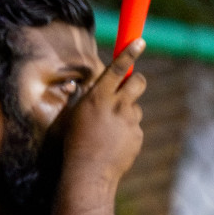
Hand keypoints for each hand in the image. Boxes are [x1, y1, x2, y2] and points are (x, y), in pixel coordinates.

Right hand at [61, 38, 146, 185]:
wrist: (88, 173)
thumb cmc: (73, 143)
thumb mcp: (73, 116)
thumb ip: (87, 99)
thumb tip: (92, 88)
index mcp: (98, 98)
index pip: (118, 69)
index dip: (130, 52)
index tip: (140, 41)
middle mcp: (118, 106)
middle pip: (138, 81)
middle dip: (135, 81)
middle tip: (127, 88)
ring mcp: (130, 121)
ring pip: (135, 107)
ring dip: (126, 111)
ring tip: (108, 129)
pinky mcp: (137, 136)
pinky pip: (134, 127)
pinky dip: (126, 131)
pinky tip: (112, 144)